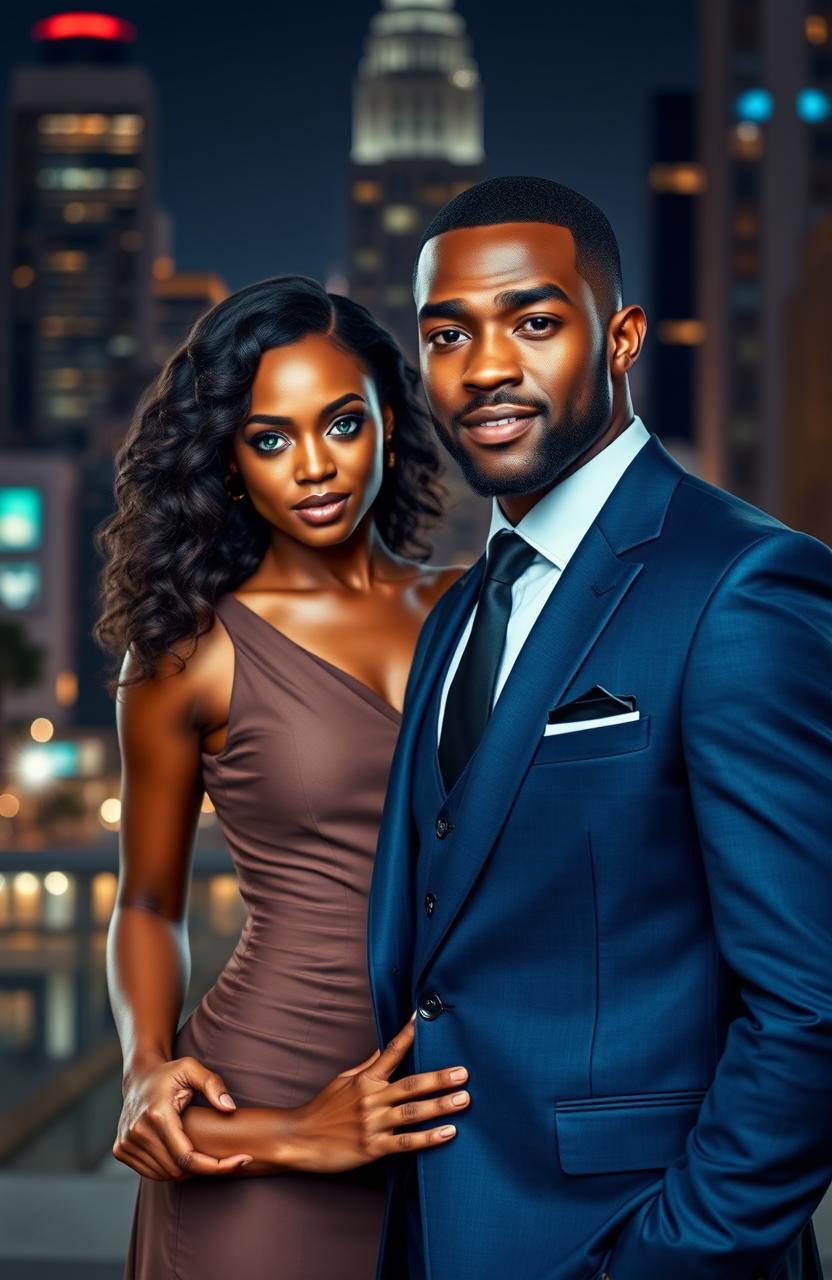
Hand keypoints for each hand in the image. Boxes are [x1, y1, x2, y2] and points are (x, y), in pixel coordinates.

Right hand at [114, 1052, 253, 1179]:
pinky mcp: (121, 1150)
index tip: (243, 1160)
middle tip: (220, 1153)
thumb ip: (213, 1085)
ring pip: (164, 1175)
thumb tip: (229, 1108)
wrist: (138, 1076)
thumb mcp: (193, 1068)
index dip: (217, 1166)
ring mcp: (126, 1143)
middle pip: (178, 1170)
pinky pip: (151, 1173)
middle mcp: (138, 1132)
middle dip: (203, 1167)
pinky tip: (180, 1152)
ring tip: (198, 1149)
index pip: (188, 1157)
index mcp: (157, 1115)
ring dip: (185, 1170)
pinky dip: (169, 1169)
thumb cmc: (170, 1072)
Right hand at [284, 1014, 469, 1172]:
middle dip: (439, 1078)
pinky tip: (448, 1133)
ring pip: (412, 1112)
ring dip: (440, 1106)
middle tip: (464, 1073)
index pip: (391, 1051)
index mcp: (365, 1079)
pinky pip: (405, 1142)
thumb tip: (385, 1048)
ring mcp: (372, 1123)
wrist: (297, 1139)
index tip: (425, 1017)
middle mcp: (371, 1098)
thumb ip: (368, 1066)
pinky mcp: (372, 1147)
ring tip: (464, 1100)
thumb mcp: (342, 1081)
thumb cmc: (322, 1109)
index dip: (409, 1034)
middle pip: (411, 1084)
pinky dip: (428, 1138)